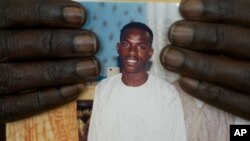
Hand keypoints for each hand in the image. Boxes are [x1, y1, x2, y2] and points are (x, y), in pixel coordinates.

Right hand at [0, 0, 99, 122]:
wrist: (0, 73)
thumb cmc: (15, 44)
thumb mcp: (19, 27)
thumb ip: (37, 20)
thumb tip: (75, 16)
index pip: (13, 13)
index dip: (47, 12)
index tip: (80, 15)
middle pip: (19, 44)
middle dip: (60, 43)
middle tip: (91, 44)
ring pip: (20, 76)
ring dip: (61, 72)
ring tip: (91, 67)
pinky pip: (20, 105)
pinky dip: (49, 98)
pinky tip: (75, 89)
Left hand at [160, 0, 249, 119]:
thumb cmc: (244, 45)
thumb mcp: (241, 29)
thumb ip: (229, 19)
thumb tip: (191, 9)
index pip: (245, 13)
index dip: (216, 9)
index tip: (186, 8)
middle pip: (238, 42)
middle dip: (204, 36)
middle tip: (174, 33)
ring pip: (238, 74)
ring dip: (199, 65)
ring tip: (170, 57)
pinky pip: (236, 103)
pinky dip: (210, 92)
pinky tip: (184, 82)